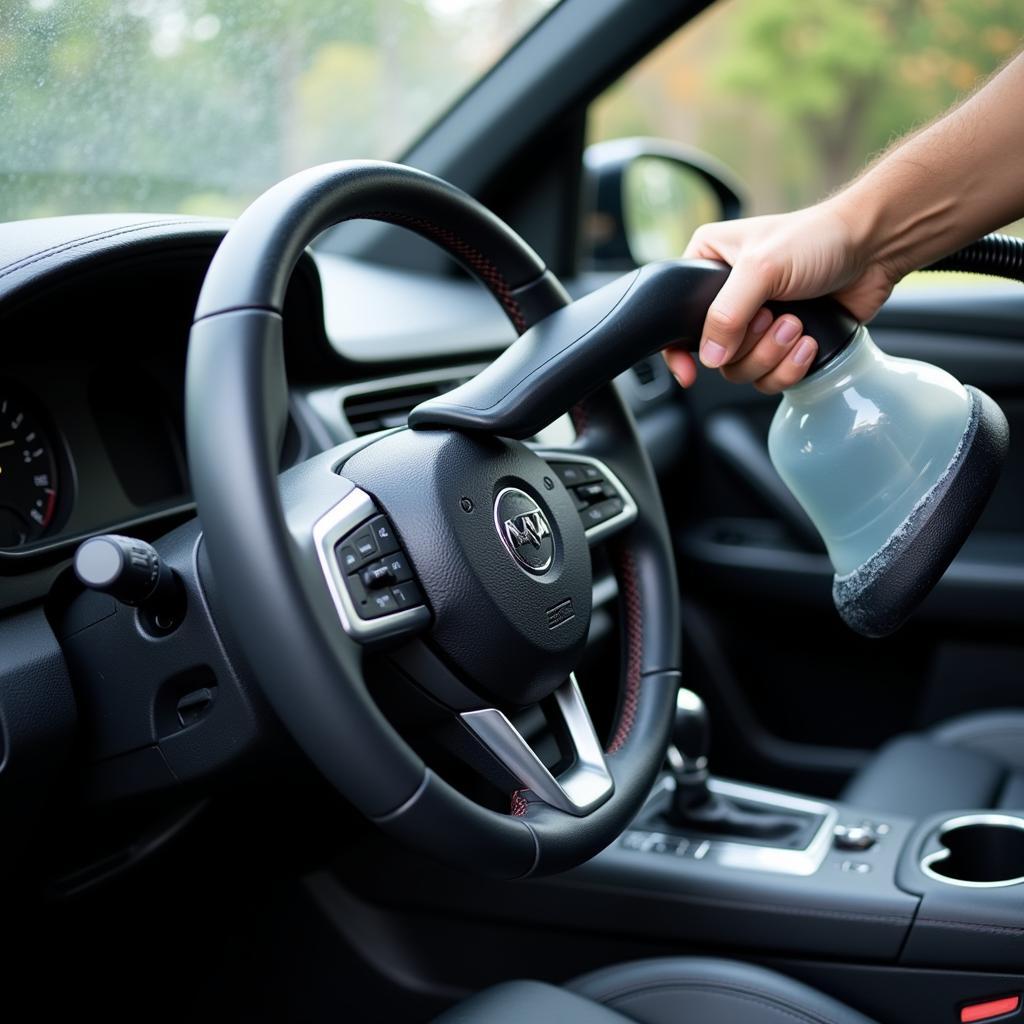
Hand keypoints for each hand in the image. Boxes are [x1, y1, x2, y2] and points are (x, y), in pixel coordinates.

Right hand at [664, 200, 897, 392]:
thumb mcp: (761, 268)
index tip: (690, 373)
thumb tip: (709, 357)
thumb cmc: (818, 238)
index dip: (678, 350)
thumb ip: (726, 314)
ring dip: (772, 356)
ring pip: (742, 371)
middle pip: (714, 354)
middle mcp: (728, 297)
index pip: (676, 318)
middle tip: (773, 318)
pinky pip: (770, 378)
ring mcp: (756, 324)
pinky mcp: (784, 344)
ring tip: (796, 326)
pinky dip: (790, 367)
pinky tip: (808, 342)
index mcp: (708, 266)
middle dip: (749, 346)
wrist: (874, 248)